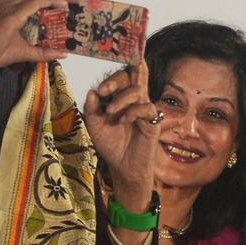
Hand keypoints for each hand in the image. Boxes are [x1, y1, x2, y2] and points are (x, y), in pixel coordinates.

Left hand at [83, 61, 159, 205]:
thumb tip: (92, 91)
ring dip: (121, 98)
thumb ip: (92, 109)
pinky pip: (147, 108)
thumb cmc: (111, 145)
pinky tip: (123, 121)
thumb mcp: (95, 126)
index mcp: (122, 99)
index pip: (123, 78)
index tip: (99, 90)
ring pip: (138, 90)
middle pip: (133, 76)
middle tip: (103, 91)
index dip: (113, 77)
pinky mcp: (153, 122)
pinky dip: (133, 112)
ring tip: (110, 111)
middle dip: (116, 80)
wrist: (121, 167)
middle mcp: (135, 101)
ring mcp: (145, 111)